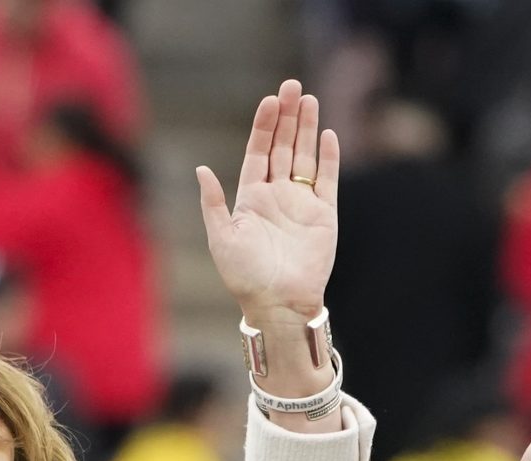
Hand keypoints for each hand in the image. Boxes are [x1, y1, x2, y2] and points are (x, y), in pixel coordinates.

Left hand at [196, 79, 338, 335]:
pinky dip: (329, 158)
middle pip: (283, 147)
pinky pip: (327, 180)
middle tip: (293, 87)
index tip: (271, 100)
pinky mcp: (324, 215)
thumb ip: (213, 202)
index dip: (265, 125)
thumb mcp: (222, 237)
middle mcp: (277, 196)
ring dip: (308, 129)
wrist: (278, 304)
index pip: (259, 152)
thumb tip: (201, 169)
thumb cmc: (245, 276)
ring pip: (305, 157)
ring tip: (310, 100)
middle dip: (288, 117)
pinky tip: (328, 135)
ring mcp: (301, 203)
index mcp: (251, 197)